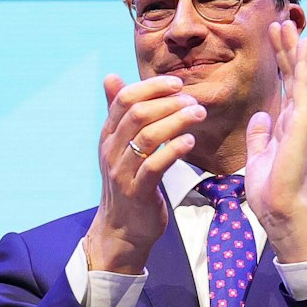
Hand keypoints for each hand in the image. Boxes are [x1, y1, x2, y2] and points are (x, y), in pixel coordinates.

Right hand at [85, 74, 205, 272]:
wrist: (121, 230)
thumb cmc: (128, 182)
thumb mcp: (119, 146)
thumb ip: (119, 113)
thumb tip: (110, 76)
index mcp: (108, 136)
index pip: (124, 100)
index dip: (151, 86)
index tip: (178, 83)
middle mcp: (110, 151)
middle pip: (137, 114)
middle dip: (168, 102)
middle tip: (194, 101)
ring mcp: (122, 172)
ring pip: (147, 137)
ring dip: (177, 121)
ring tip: (199, 114)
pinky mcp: (137, 192)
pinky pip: (154, 166)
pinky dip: (174, 149)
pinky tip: (190, 141)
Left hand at [244, 20, 306, 262]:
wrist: (282, 210)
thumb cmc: (270, 190)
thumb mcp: (258, 156)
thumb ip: (260, 135)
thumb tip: (260, 117)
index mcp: (286, 126)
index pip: (284, 87)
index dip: (279, 63)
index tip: (274, 40)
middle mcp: (297, 119)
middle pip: (293, 76)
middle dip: (286, 50)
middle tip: (280, 23)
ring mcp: (303, 120)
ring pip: (300, 77)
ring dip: (294, 51)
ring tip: (288, 26)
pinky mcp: (304, 124)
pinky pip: (303, 89)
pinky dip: (303, 67)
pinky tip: (302, 48)